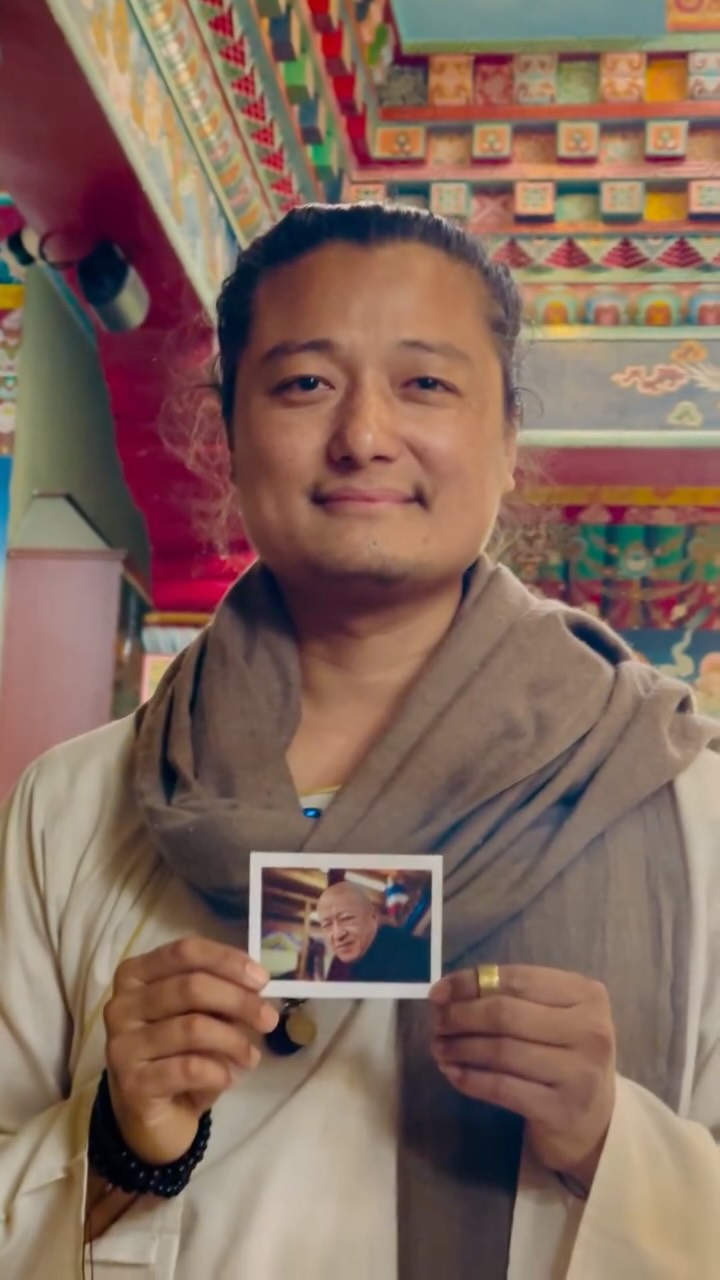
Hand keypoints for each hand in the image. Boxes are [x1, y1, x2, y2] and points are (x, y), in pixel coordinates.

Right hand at [103, 937, 278, 1164]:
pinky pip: (189, 1068)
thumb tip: (256, 985)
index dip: (226, 960)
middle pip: (191, 986)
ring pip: (193, 1028)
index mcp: (135, 975)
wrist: (153, 1116)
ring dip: (234, 1041)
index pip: (184, 951)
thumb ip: (219, 995)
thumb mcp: (200, 1016)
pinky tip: (229, 1078)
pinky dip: (218, 1072)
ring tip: (251, 1056)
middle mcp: (121, 1005)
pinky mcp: (133, 1084)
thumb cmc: (177, 1053)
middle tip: (269, 1019)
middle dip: (239, 1001)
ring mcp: (122, 1045)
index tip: (262, 979)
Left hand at [430, 965, 616, 1192]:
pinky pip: (502, 1088)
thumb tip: (447, 992)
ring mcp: (579, 1073)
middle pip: (507, 1014)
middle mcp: (590, 1030)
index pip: (517, 979)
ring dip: (460, 1048)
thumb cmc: (566, 1056)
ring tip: (439, 1047)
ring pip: (501, 1051)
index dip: (471, 983)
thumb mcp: (552, 1018)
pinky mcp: (561, 1110)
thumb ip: (511, 998)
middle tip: (436, 1023)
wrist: (595, 1123)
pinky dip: (470, 1079)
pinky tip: (452, 1073)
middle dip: (461, 1016)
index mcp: (587, 995)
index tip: (438, 992)